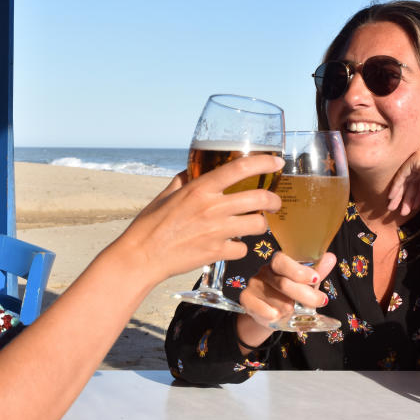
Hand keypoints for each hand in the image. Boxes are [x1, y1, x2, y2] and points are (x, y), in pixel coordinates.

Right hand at [113, 154, 282, 282]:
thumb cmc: (149, 225)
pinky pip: (242, 249)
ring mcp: (216, 232)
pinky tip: (231, 246)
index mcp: (199, 189)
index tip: (277, 163)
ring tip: (254, 225)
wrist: (142, 257)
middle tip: (274, 202)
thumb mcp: (165, 195)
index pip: (240, 168)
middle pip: (260, 199)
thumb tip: (191, 171)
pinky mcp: (216, 252)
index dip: (264, 163)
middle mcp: (212, 208)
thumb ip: (182, 181)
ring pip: (257, 225)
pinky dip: (240, 248)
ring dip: (260, 225)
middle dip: (273, 200)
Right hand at [236, 251, 336, 345]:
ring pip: (276, 300)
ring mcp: (254, 285)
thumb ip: (317, 271)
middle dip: (305, 295)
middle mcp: (264, 271)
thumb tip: (330, 257)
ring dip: (290, 309)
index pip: (282, 261)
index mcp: (278, 263)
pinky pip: (261, 309)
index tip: (316, 279)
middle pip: (283, 283)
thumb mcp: (306, 283)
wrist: (271, 313)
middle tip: (320, 302)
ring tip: (294, 311)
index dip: (298, 271)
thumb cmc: (291, 294)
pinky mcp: (246, 299)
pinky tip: (277, 315)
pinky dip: (273, 314)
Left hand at [387, 138, 419, 244]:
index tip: (409, 204)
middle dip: (405, 193)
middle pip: (414, 173)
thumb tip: (409, 188)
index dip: (414, 190)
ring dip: (401, 194)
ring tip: (395, 209)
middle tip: (396, 207)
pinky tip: (392, 198)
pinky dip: (397, 186)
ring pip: (407, 175)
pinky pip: (403, 173)